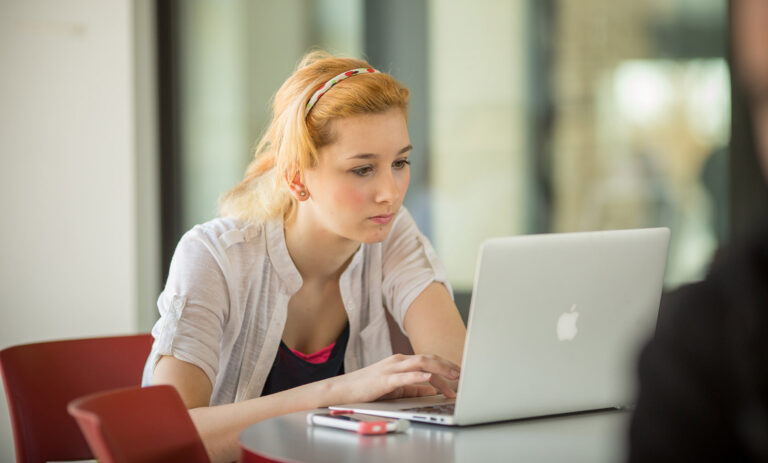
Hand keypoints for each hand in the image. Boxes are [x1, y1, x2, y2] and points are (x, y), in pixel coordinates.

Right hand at [324, 353, 460, 405]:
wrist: (342, 390)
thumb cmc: (367, 389)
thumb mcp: (395, 388)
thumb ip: (414, 388)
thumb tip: (433, 390)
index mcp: (401, 362)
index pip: (429, 361)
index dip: (447, 366)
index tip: (461, 374)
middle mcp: (398, 361)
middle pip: (429, 359)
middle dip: (448, 366)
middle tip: (464, 375)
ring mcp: (391, 368)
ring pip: (420, 363)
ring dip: (440, 370)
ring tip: (453, 376)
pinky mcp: (383, 379)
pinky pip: (403, 376)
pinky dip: (417, 376)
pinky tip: (428, 378)